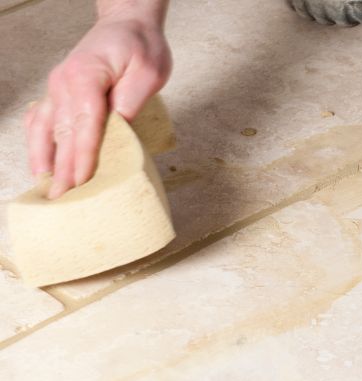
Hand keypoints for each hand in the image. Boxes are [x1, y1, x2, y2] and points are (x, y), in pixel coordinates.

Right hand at [24, 9, 170, 198]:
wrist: (126, 24)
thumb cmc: (140, 46)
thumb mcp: (149, 71)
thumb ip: (133, 100)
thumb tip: (120, 129)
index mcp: (86, 77)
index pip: (84, 125)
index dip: (82, 156)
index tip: (80, 181)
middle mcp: (64, 83)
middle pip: (62, 133)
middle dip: (61, 169)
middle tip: (61, 199)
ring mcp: (57, 88)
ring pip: (45, 129)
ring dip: (44, 160)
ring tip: (46, 190)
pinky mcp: (58, 93)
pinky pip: (41, 120)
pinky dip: (38, 143)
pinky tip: (40, 165)